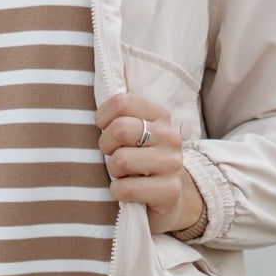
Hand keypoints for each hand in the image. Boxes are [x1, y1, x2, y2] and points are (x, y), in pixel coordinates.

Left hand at [97, 92, 206, 238]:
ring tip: (124, 174)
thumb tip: (106, 79)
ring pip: (121, 160)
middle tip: (113, 155)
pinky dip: (118, 192)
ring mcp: (172, 164)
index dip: (103, 117)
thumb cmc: (140, 160)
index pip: (122, 102)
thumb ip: (121, 112)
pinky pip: (126, 188)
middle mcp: (169, 136)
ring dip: (113, 171)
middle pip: (120, 129)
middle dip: (106, 145)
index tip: (105, 130)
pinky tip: (128, 191)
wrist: (168, 196)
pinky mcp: (170, 191)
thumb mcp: (134, 131)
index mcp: (159, 115)